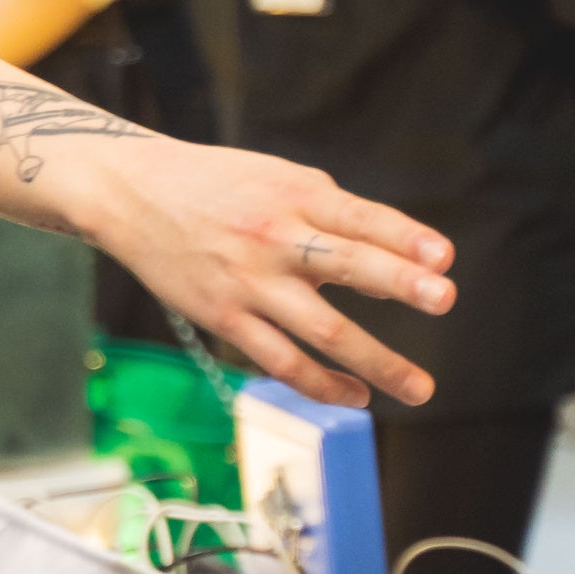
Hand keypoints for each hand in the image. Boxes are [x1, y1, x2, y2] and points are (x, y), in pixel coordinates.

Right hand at [72, 136, 451, 409]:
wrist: (130, 193)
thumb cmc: (216, 184)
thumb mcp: (277, 178)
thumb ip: (331, 212)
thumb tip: (396, 257)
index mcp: (293, 194)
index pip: (360, 217)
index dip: (404, 237)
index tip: (444, 258)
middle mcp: (273, 236)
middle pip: (346, 264)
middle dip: (400, 283)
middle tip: (445, 300)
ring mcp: (248, 282)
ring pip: (321, 329)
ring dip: (376, 361)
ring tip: (420, 388)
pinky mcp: (223, 316)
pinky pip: (281, 360)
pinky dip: (323, 383)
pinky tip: (356, 395)